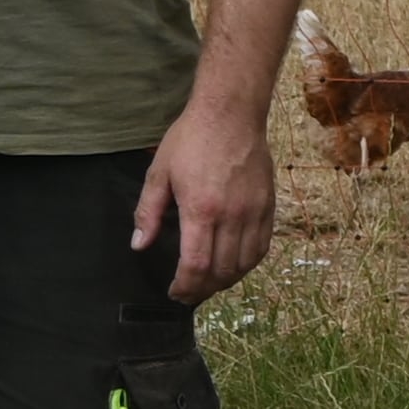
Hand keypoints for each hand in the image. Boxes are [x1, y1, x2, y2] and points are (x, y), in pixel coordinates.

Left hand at [134, 95, 279, 302]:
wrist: (230, 114)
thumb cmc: (190, 140)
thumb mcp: (159, 173)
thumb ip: (149, 212)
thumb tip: (139, 244)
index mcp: (201, 210)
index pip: (196, 265)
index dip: (185, 286)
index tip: (174, 292)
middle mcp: (232, 216)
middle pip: (221, 271)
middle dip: (202, 290)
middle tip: (188, 294)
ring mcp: (254, 212)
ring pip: (244, 264)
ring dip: (225, 281)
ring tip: (208, 285)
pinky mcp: (268, 206)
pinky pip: (262, 247)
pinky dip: (248, 264)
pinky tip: (234, 267)